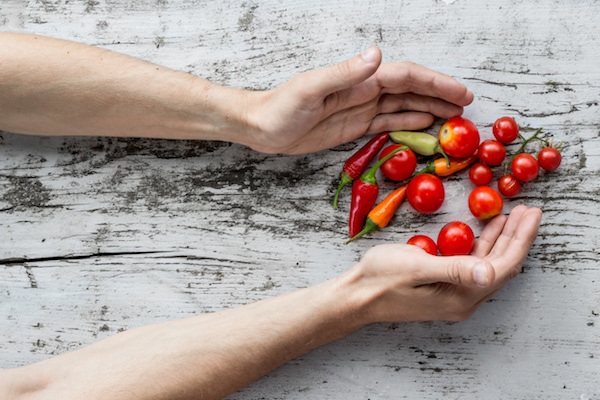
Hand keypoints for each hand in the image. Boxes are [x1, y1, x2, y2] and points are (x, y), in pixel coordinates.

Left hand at [244, 46, 473, 153]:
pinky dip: (409, 123)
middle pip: (411, 90)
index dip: (435, 83)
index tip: (460, 93)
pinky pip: (388, 123)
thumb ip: (344, 73)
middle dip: (440, 95)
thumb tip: (377, 55)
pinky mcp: (354, 126)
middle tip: (467, 107)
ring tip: (454, 118)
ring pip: (404, 106)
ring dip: (430, 109)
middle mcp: (364, 91)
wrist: (261, 127)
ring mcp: (361, 108)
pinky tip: (425, 125)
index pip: (405, 77)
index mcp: (358, 79)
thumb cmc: (280, 107)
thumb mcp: (310, 89)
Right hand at [347, 205, 541, 322]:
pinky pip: (473, 266)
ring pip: (489, 266)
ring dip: (502, 240)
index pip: (502, 266)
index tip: (532, 214)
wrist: (356, 296)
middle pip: (501, 266)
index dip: (520, 239)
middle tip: (529, 210)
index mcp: (460, 297)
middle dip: (516, 237)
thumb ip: (453, 269)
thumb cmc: (380, 279)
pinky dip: (483, 246)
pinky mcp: (445, 289)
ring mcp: (454, 296)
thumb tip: (489, 273)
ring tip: (513, 216)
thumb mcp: (415, 267)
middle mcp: (463, 300)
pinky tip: (486, 230)